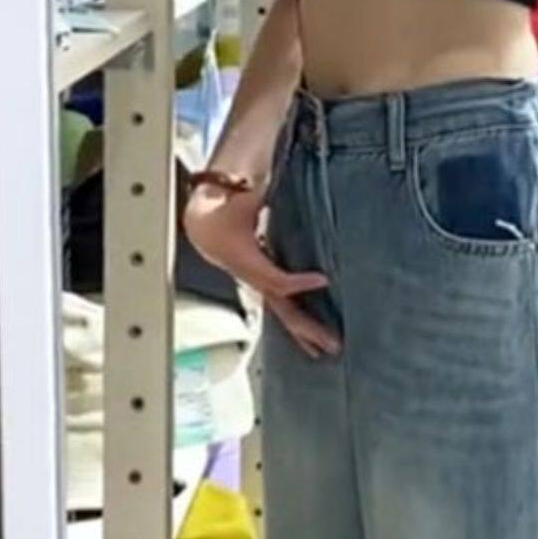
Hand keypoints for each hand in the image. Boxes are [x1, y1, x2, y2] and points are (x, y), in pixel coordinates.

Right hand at [184, 183, 340, 359]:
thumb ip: (257, 196)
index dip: (300, 283)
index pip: (277, 280)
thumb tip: (265, 189)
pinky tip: (311, 339)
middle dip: (308, 327)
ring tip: (327, 349)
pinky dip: (297, 324)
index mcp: (249, 262)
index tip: (323, 279)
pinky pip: (282, 308)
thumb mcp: (242, 201)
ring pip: (283, 314)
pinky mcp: (263, 285)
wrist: (204, 226)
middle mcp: (255, 279)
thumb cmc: (224, 213)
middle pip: (284, 310)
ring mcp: (259, 285)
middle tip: (333, 342)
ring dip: (305, 333)